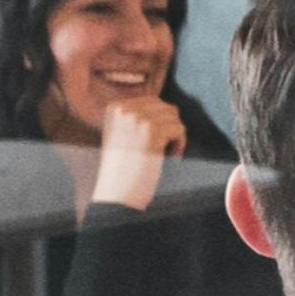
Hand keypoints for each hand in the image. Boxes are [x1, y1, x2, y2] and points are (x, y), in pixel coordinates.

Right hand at [90, 97, 185, 211]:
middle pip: (164, 107)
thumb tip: (167, 109)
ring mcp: (138, 119)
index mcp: (115, 108)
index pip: (151, 102)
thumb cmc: (122, 170)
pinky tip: (170, 158)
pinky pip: (179, 129)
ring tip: (165, 154)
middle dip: (168, 127)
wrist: (117, 194)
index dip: (158, 122)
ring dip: (174, 136)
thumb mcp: (121, 134)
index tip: (153, 142)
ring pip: (174, 117)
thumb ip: (136, 118)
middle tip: (163, 148)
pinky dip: (179, 145)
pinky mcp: (153, 132)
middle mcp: (125, 110)